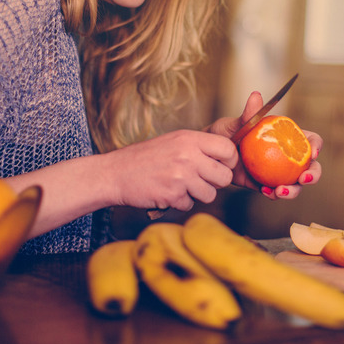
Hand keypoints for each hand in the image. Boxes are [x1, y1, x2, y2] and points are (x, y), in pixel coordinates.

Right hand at [103, 129, 238, 211]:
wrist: (115, 173)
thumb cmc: (145, 158)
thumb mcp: (174, 141)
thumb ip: (198, 146)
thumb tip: (225, 156)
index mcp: (190, 139)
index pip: (228, 149)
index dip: (228, 161)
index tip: (220, 165)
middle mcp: (188, 156)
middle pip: (224, 177)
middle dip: (215, 182)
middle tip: (201, 180)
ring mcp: (181, 176)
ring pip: (210, 194)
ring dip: (197, 194)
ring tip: (181, 186)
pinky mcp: (173, 195)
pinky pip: (190, 204)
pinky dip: (180, 202)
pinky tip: (168, 192)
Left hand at [207, 92, 322, 199]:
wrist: (208, 154)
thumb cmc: (224, 133)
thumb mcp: (236, 123)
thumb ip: (248, 114)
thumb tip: (256, 95)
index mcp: (285, 137)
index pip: (309, 140)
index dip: (316, 146)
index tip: (313, 153)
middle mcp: (285, 156)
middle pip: (310, 166)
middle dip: (313, 175)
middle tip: (303, 179)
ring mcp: (276, 173)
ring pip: (295, 184)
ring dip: (293, 190)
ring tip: (280, 191)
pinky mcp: (264, 186)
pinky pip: (275, 193)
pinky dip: (274, 195)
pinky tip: (266, 192)